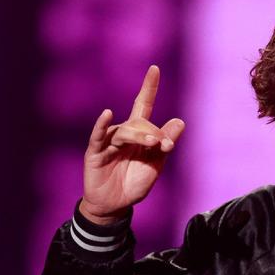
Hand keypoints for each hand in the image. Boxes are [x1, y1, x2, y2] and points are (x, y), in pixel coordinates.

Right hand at [80, 65, 185, 223]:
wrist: (116, 205)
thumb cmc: (134, 183)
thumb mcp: (155, 164)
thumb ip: (165, 144)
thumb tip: (180, 122)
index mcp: (138, 134)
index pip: (142, 105)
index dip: (148, 88)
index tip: (155, 69)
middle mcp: (122, 134)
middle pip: (139, 124)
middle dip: (153, 133)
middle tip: (165, 145)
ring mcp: (107, 142)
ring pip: (124, 132)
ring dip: (139, 135)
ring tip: (153, 143)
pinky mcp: (95, 153)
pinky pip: (99, 137)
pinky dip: (102, 125)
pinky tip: (107, 114)